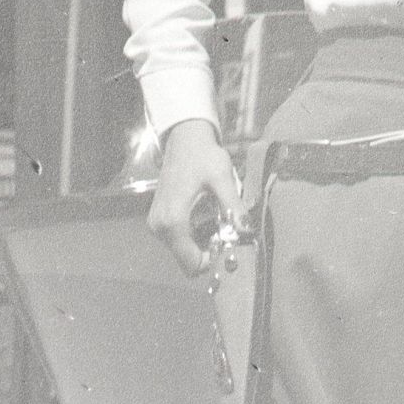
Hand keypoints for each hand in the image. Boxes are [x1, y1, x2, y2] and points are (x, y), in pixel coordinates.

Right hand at [148, 118, 243, 278]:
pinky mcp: (158, 221)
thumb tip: (247, 231)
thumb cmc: (202, 156)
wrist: (184, 140)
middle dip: (210, 253)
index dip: (214, 261)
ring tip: (219, 222)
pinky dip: (195, 236)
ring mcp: (156, 225)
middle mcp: (160, 228)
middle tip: (228, 233)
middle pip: (188, 261)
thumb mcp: (222, 179)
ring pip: (184, 253)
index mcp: (173, 221)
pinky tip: (207, 218)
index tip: (230, 245)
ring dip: (203, 244)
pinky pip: (179, 241)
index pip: (192, 264)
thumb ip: (233, 207)